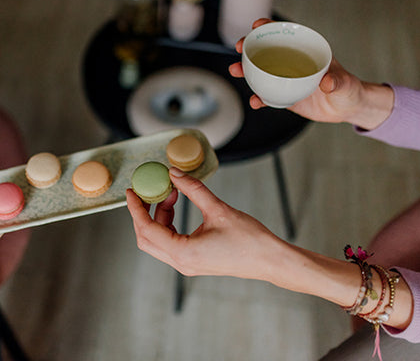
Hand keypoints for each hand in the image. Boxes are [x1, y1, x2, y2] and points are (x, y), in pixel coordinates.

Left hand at [126, 167, 281, 279]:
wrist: (268, 259)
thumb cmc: (249, 239)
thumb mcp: (218, 209)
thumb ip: (193, 190)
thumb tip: (174, 174)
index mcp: (184, 253)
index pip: (147, 229)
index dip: (136, 208)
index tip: (131, 191)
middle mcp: (181, 262)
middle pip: (147, 238)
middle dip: (145, 212)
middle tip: (149, 190)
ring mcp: (187, 264)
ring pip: (158, 240)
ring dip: (160, 216)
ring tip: (173, 193)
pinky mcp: (194, 261)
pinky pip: (171, 242)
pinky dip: (170, 223)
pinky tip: (179, 206)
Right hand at [229, 19, 393, 128]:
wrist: (347, 108)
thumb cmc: (349, 88)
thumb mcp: (344, 83)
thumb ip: (336, 81)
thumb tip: (326, 82)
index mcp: (306, 51)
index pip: (286, 34)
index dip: (269, 27)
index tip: (257, 25)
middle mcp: (293, 63)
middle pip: (267, 51)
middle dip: (250, 47)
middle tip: (239, 47)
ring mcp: (287, 79)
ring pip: (262, 72)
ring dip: (246, 71)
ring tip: (235, 71)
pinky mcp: (285, 96)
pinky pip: (267, 95)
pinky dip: (259, 98)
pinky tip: (255, 102)